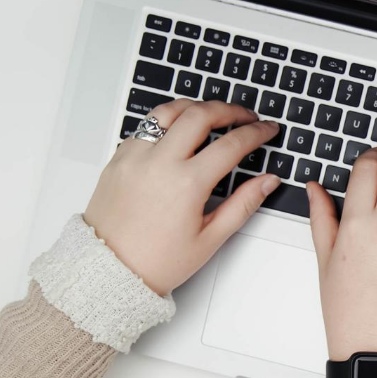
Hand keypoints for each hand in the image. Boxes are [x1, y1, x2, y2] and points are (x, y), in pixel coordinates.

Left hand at [84, 99, 281, 295]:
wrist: (109, 270)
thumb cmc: (157, 261)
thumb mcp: (210, 238)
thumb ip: (243, 204)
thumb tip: (267, 182)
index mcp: (186, 184)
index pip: (232, 144)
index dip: (256, 132)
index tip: (267, 129)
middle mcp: (159, 162)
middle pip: (200, 114)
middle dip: (229, 110)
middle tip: (245, 116)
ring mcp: (135, 156)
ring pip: (169, 111)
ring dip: (196, 107)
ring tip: (212, 114)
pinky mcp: (118, 158)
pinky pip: (146, 127)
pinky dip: (167, 122)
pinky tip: (179, 132)